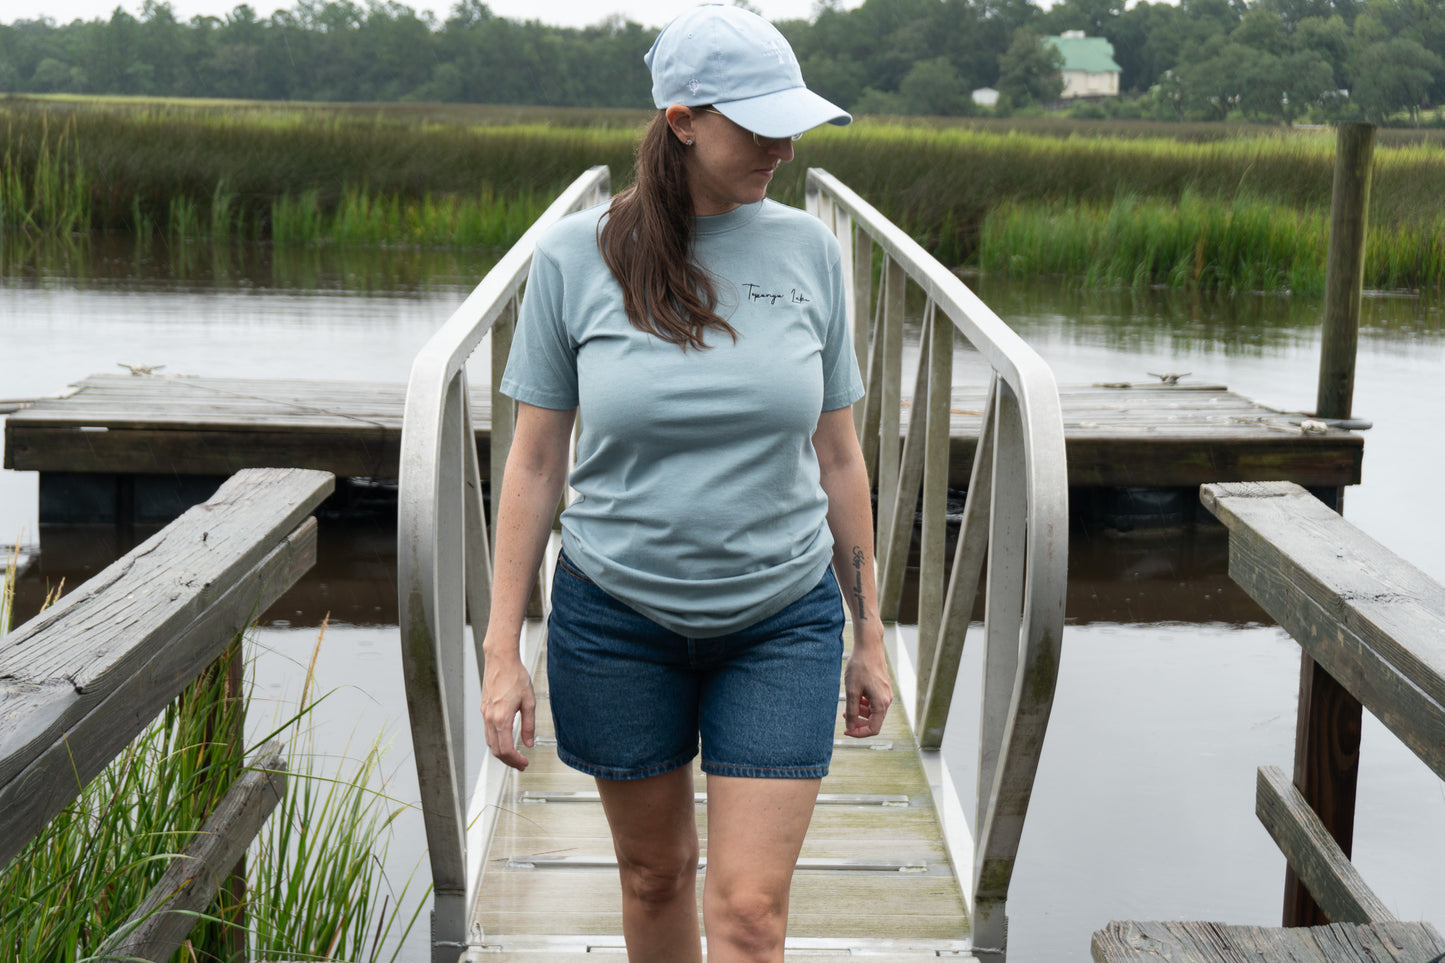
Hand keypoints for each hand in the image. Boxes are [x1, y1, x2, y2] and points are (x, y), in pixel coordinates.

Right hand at [481, 640, 536, 769]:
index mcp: (501, 718)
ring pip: (489, 742)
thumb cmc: (515, 676)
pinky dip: (496, 741)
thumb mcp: (529, 702)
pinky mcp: (484, 709)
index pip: (506, 749)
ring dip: (501, 752)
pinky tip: (505, 740)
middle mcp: (490, 718)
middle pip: (495, 750)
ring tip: (514, 755)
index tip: (524, 763)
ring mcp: (485, 714)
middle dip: (508, 761)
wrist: (501, 660)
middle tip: (521, 764)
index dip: (515, 760)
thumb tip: (529, 742)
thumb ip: (529, 725)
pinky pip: (487, 732)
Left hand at [843, 627, 891, 737]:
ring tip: (847, 707)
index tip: (846, 731)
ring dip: (860, 713)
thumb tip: (850, 727)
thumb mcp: (852, 691)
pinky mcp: (882, 687)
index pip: (873, 728)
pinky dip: (864, 704)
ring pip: (873, 711)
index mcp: (881, 703)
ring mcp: (885, 693)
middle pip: (874, 721)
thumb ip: (851, 711)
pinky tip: (855, 696)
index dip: (859, 733)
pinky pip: (874, 702)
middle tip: (844, 719)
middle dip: (859, 723)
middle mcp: (886, 700)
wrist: (868, 646)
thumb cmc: (860, 667)